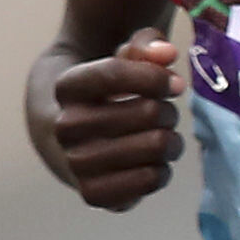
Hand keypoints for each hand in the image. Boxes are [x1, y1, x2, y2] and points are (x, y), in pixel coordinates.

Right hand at [50, 30, 184, 210]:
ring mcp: (75, 163)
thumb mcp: (122, 59)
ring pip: (155, 146)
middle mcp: (64, 126)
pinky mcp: (92, 194)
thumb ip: (145, 46)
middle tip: (163, 115)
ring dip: (171, 141)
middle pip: (149, 112)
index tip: (175, 84)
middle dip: (168, 111)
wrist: (71, 134)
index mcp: (67, 87)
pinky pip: (149, 181)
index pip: (115, 73)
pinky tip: (151, 163)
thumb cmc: (107, 91)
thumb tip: (166, 53)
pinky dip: (161, 171)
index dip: (156, 77)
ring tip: (160, 137)